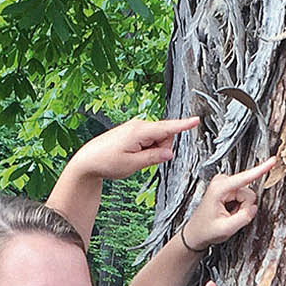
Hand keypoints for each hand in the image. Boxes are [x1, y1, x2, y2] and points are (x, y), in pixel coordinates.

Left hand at [66, 116, 199, 182]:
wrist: (88, 160)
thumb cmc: (107, 162)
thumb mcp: (133, 165)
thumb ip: (154, 158)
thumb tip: (169, 153)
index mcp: (139, 131)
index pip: (167, 128)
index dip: (183, 125)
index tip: (196, 120)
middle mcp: (139, 125)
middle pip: (165, 136)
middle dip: (162, 149)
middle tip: (143, 160)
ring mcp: (136, 128)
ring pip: (158, 139)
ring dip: (153, 151)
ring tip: (135, 158)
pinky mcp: (133, 132)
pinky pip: (149, 140)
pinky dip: (147, 149)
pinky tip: (133, 155)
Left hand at [181, 158, 277, 250]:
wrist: (196, 233)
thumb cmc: (206, 230)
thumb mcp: (226, 229)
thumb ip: (244, 217)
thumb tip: (254, 207)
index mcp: (219, 189)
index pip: (244, 178)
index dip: (260, 169)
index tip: (273, 160)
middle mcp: (222, 182)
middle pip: (249, 194)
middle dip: (244, 208)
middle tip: (230, 217)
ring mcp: (225, 184)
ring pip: (247, 197)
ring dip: (240, 209)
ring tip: (227, 215)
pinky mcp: (229, 188)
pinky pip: (243, 198)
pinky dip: (238, 208)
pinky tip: (228, 212)